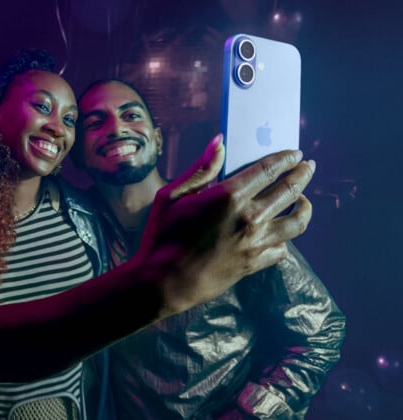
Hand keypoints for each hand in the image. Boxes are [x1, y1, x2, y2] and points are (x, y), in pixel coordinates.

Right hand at [136, 134, 314, 315]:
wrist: (163, 282)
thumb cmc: (161, 236)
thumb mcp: (172, 196)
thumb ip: (201, 169)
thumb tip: (219, 142)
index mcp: (229, 195)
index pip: (269, 169)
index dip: (286, 158)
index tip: (295, 153)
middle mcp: (249, 217)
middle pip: (290, 190)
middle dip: (303, 174)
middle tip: (308, 166)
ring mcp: (255, 242)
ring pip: (297, 221)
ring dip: (305, 206)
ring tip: (304, 200)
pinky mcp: (255, 263)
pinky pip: (283, 249)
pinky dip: (285, 239)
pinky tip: (281, 233)